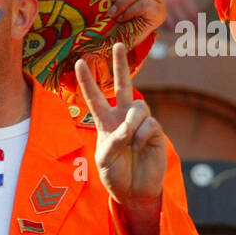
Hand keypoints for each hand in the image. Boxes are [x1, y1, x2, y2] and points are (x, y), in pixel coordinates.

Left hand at [76, 42, 167, 214]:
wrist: (134, 190)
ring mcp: (140, 122)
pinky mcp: (155, 130)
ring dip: (133, 121)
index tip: (80, 62)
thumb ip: (113, 140)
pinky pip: (149, 123)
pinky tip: (140, 147)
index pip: (95, 97)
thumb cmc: (115, 174)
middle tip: (117, 44)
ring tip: (130, 140)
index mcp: (105, 122)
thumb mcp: (103, 159)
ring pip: (139, 105)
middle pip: (123, 84)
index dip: (87, 81)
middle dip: (120, 65)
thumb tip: (129, 126)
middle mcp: (123, 117)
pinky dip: (142, 136)